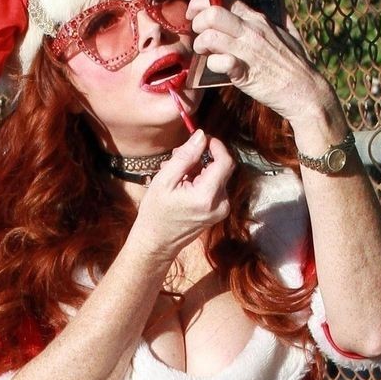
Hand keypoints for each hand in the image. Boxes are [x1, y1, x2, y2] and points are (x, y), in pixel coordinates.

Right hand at [129, 128, 235, 264]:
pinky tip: (183, 183)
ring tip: (176, 172)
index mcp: (207, 196)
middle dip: (203, 157)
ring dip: (199, 168)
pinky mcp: (219, 212)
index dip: (216, 146)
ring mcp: (221, 210)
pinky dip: (201, 179)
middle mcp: (220, 204)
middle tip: (178, 156)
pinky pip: (215, 186)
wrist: (157, 243)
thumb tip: (201, 136)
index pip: (225, 161)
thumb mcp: (164, 180)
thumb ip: (185, 156)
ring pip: (218, 175)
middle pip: (222, 167)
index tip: (201, 139)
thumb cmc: (156, 213)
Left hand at [186, 0, 332, 125]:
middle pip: (212, 13)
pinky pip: (219, 62)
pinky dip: (212, 65)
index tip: (195, 14)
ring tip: (203, 53)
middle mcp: (251, 30)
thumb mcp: (291, 32)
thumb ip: (281, 12)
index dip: (202, 2)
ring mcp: (248, 51)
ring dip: (200, 45)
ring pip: (210, 36)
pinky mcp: (244, 73)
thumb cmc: (297, 64)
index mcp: (258, 19)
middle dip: (196, 23)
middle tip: (197, 35)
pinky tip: (216, 69)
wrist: (305, 91)